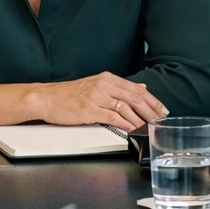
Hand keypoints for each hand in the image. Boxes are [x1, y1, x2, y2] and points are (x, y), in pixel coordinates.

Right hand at [28, 72, 167, 130]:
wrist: (47, 98)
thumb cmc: (69, 95)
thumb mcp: (97, 85)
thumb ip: (119, 88)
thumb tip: (141, 89)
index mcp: (108, 78)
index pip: (136, 89)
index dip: (152, 100)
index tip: (162, 110)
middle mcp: (104, 85)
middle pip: (134, 98)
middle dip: (150, 111)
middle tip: (160, 120)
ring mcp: (97, 97)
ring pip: (125, 108)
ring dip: (140, 120)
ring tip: (149, 128)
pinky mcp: (89, 110)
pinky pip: (113, 118)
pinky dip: (125, 125)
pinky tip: (132, 130)